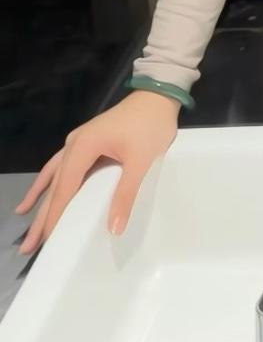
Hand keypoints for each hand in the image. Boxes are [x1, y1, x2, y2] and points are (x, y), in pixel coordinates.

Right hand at [15, 90, 180, 253]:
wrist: (159, 94)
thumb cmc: (151, 125)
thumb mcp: (142, 160)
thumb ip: (126, 194)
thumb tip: (114, 228)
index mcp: (84, 147)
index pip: (65, 188)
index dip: (55, 215)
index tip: (46, 241)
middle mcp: (74, 143)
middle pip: (55, 184)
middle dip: (41, 215)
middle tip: (27, 247)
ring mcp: (78, 140)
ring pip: (54, 175)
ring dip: (41, 198)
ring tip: (25, 221)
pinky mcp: (86, 140)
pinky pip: (61, 163)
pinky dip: (48, 179)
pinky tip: (40, 190)